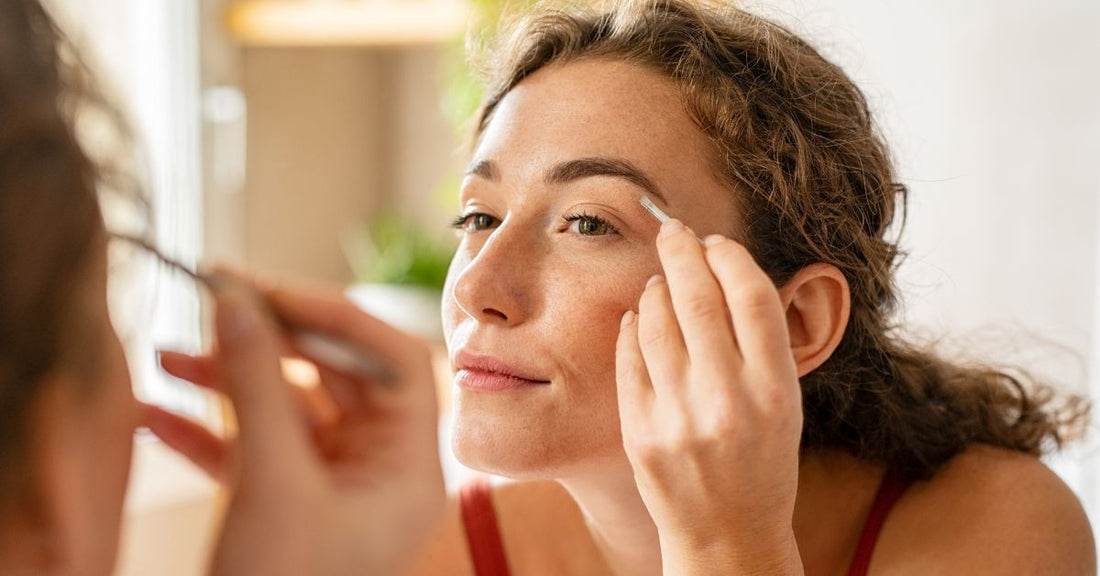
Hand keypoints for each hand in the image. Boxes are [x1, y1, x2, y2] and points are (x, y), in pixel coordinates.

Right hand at [145, 272, 444, 575]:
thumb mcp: (271, 482)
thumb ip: (258, 385)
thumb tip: (239, 301)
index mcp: (409, 468)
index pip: (396, 361)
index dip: (337, 316)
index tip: (270, 289)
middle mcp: (378, 473)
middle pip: (334, 379)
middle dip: (271, 342)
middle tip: (216, 304)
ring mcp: (333, 491)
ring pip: (286, 413)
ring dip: (228, 382)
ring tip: (169, 355)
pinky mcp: (287, 510)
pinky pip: (253, 453)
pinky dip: (208, 431)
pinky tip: (157, 413)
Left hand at [615, 220, 803, 574]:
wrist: (728, 536)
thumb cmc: (762, 463)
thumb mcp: (785, 406)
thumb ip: (760, 344)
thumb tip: (721, 268)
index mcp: (776, 391)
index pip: (752, 296)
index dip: (730, 256)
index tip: (716, 242)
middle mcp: (728, 402)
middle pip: (698, 297)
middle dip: (683, 251)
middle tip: (673, 230)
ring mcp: (679, 419)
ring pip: (656, 321)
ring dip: (656, 289)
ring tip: (662, 281)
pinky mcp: (641, 434)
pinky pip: (629, 358)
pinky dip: (633, 328)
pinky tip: (639, 318)